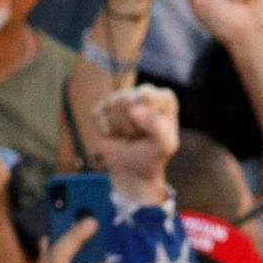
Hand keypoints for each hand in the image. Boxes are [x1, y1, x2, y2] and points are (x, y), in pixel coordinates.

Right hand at [92, 77, 180, 199]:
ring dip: (120, 128)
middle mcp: (143, 93)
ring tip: (128, 136)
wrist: (133, 169)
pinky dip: (106, 130)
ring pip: (112, 105)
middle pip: (128, 99)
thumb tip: (133, 111)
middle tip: (140, 136)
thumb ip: (158, 127)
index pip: (149, 97)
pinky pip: (98, 114)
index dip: (147, 119)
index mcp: (164, 99)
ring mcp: (121, 99)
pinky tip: (115, 135)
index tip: (155, 133)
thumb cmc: (152, 154)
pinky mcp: (102, 108)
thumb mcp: (165, 146)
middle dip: (132, 125)